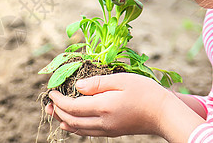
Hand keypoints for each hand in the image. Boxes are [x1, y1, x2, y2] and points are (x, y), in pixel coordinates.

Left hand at [45, 73, 172, 137]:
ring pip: (79, 129)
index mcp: (103, 106)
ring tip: (54, 113)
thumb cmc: (146, 92)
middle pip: (73, 120)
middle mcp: (103, 122)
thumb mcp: (122, 79)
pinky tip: (73, 123)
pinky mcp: (113, 132)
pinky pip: (88, 132)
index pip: (73, 106)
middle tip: (47, 104)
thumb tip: (78, 86)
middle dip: (58, 112)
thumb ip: (98, 82)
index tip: (52, 92)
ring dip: (64, 121)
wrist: (164, 113)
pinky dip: (76, 128)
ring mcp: (108, 129)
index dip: (59, 100)